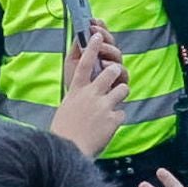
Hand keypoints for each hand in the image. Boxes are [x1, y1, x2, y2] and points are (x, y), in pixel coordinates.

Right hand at [51, 33, 127, 156]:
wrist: (68, 151)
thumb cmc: (63, 132)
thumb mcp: (67, 108)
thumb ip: (79, 98)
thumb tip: (89, 94)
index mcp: (76, 91)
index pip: (84, 63)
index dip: (91, 47)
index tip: (96, 35)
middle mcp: (91, 94)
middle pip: (111, 71)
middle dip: (117, 71)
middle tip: (115, 76)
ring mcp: (104, 105)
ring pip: (123, 89)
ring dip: (120, 95)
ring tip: (112, 105)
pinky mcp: (113, 119)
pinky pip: (122, 113)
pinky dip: (116, 120)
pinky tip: (107, 128)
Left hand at [61, 22, 121, 88]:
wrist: (76, 107)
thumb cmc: (74, 84)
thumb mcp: (71, 64)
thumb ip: (76, 48)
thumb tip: (79, 32)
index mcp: (97, 53)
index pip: (102, 36)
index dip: (100, 26)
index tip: (92, 21)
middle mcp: (108, 60)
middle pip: (112, 43)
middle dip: (104, 35)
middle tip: (94, 32)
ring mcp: (115, 72)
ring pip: (118, 55)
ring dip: (108, 49)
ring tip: (98, 50)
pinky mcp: (120, 83)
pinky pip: (122, 72)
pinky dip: (114, 66)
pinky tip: (104, 64)